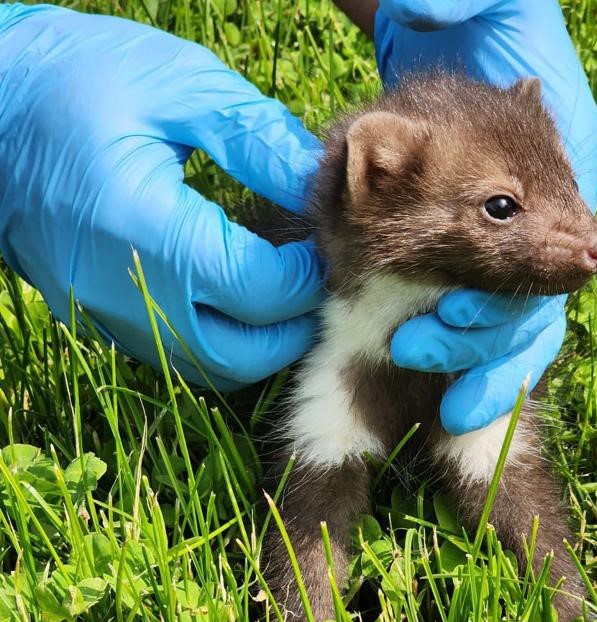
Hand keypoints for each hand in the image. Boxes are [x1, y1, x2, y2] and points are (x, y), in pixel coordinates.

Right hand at [0, 5, 324, 388]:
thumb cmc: (74, 79)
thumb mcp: (176, 85)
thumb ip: (254, 138)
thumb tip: (312, 182)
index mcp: (148, 229)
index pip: (258, 292)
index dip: (305, 278)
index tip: (321, 248)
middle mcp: (121, 288)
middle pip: (236, 355)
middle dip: (289, 331)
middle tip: (313, 289)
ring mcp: (99, 310)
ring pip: (200, 366)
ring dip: (251, 346)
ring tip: (278, 299)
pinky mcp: (88, 314)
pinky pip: (165, 350)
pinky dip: (209, 339)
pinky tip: (227, 299)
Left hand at [374, 0, 596, 432]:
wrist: (448, 24)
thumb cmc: (474, 11)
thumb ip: (474, 0)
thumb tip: (439, 7)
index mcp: (559, 165)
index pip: (558, 248)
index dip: (518, 293)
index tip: (461, 311)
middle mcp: (541, 214)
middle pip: (533, 306)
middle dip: (482, 344)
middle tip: (415, 346)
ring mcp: (506, 239)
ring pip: (509, 326)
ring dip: (467, 361)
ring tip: (416, 370)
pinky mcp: (463, 252)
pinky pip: (470, 316)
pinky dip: (453, 352)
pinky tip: (421, 380)